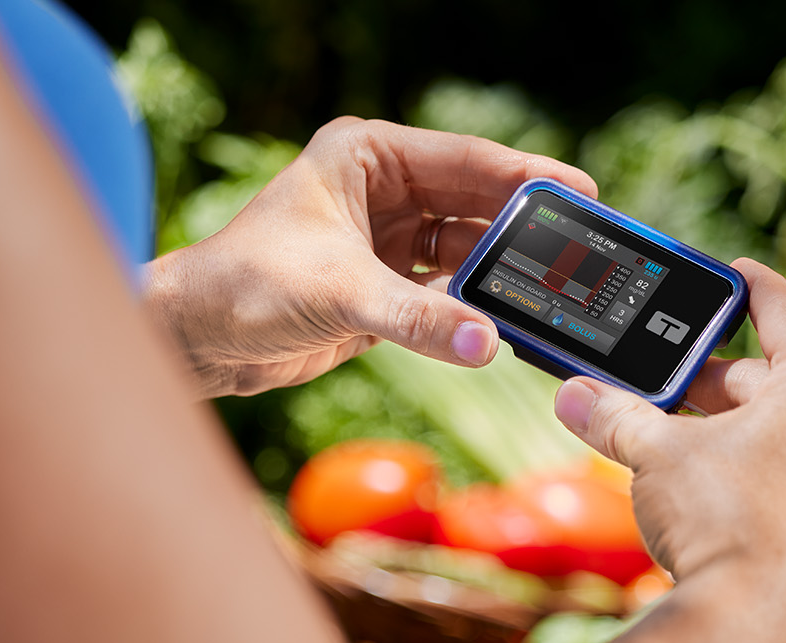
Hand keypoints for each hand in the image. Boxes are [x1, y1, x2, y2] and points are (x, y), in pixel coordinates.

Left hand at [143, 117, 596, 397]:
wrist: (202, 339)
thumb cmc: (246, 287)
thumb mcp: (339, 295)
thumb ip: (416, 317)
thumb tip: (484, 341)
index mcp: (368, 157)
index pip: (466, 160)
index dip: (526, 176)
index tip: (581, 192)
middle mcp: (381, 192)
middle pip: (474, 203)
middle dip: (523, 229)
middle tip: (582, 251)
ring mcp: (385, 240)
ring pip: (464, 249)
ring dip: (501, 272)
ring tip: (553, 292)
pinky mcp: (383, 287)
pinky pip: (445, 291)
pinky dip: (472, 306)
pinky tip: (506, 320)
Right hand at [553, 259, 785, 642]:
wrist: (749, 626)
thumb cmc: (716, 521)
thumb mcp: (653, 454)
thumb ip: (613, 416)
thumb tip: (574, 395)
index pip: (784, 314)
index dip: (750, 288)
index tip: (733, 274)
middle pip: (776, 382)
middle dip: (716, 380)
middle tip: (666, 384)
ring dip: (734, 429)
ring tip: (677, 442)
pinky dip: (755, 472)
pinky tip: (711, 494)